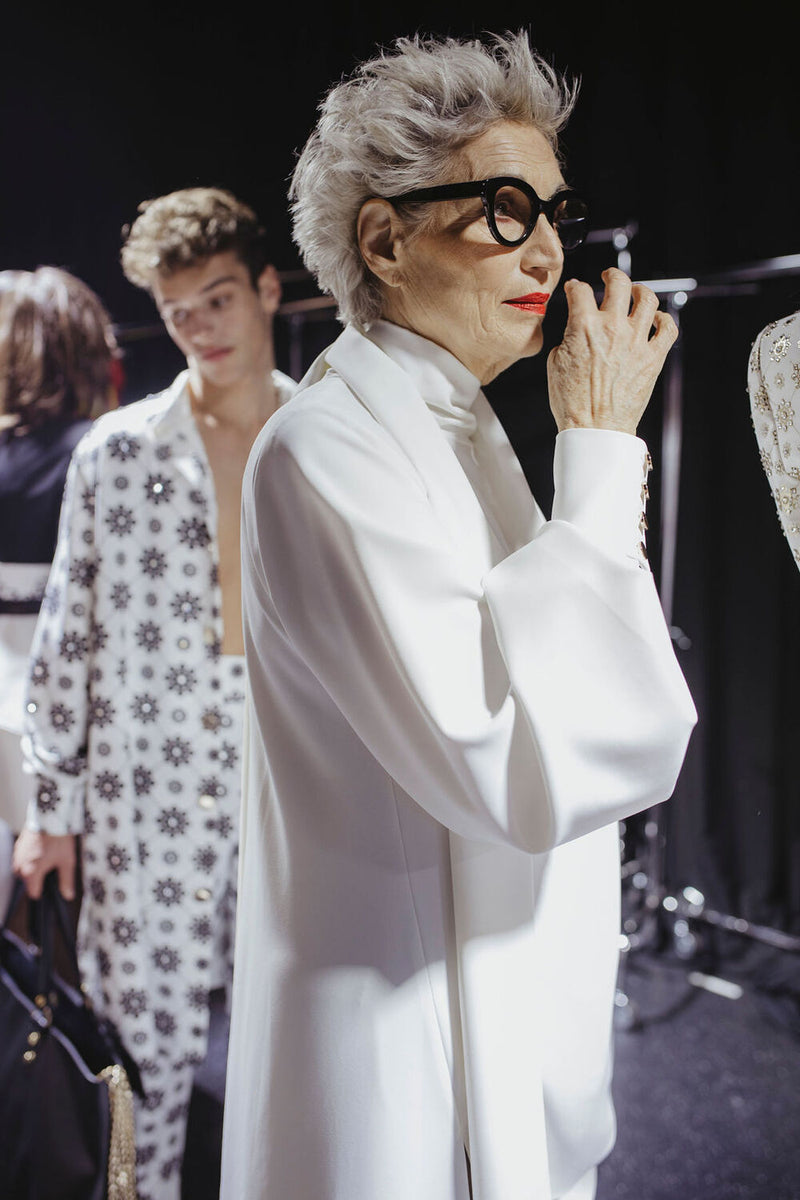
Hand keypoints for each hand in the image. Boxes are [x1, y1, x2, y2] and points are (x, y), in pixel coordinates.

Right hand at [12, 829, 76, 900]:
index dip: (44, 892)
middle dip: (38, 878)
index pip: (34, 893)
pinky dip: (30, 857)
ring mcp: (17, 855)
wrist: (50, 816)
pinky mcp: (18, 845)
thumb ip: (66, 881)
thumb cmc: (59, 839)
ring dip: (33, 868)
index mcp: (31, 873)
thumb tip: (68, 896)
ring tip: (47, 857)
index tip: (52, 886)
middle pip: (27, 882)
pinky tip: (41, 850)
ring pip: (23, 869)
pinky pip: (22, 858)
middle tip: (52, 867)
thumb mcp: (67, 861)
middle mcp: (20, 866)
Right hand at [547, 267, 677, 435]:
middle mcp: (613, 328)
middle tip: (609, 276)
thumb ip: (568, 338)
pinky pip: (668, 328)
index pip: (581, 290)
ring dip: (640, 291)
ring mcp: (637, 341)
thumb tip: (576, 331)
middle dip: (612, 274)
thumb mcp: (555, 363)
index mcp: (584, 326)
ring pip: (647, 298)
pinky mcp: (654, 358)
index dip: (575, 286)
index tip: (576, 290)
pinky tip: (656, 320)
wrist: (595, 428)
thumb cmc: (572, 402)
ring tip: (636, 292)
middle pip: (619, 283)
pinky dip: (663, 319)